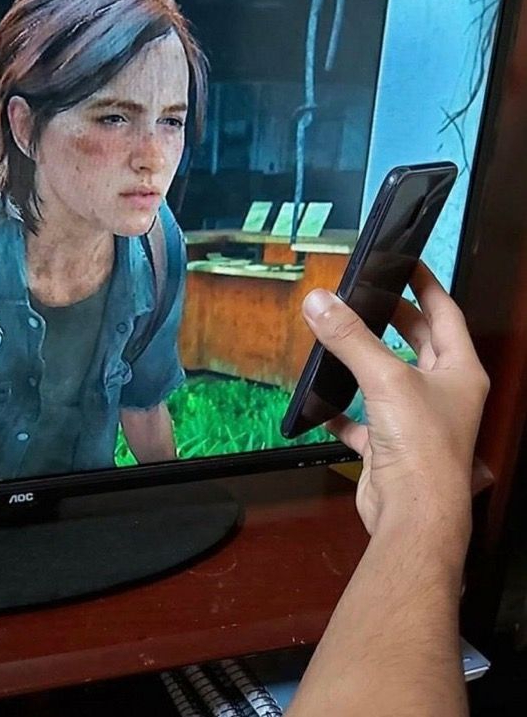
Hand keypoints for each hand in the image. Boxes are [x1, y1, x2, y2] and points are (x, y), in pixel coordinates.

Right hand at [302, 264, 488, 536]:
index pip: (446, 314)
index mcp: (458, 370)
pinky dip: (342, 410)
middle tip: (366, 295)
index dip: (427, 285)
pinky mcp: (389, 447)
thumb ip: (351, 338)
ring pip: (388, 380)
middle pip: (419, 344)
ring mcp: (416, 422)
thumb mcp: (385, 378)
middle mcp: (443, 393)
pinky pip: (362, 421)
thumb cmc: (419, 441)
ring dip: (364, 362)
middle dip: (395, 319)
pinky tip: (320, 399)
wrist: (412, 513)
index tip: (406, 262)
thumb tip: (318, 300)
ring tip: (338, 336)